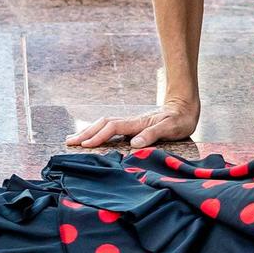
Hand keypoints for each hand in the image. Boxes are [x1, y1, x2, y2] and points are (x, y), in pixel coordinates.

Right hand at [66, 93, 200, 148]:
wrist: (185, 107)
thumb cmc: (180, 119)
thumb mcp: (171, 128)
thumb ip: (152, 134)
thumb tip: (133, 144)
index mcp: (138, 123)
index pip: (113, 128)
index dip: (99, 137)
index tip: (85, 146)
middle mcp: (131, 122)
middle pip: (103, 124)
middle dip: (86, 132)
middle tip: (69, 141)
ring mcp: (131, 123)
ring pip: (104, 125)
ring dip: (89, 131)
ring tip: (74, 139)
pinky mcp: (133, 127)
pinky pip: (110, 129)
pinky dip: (98, 132)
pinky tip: (92, 138)